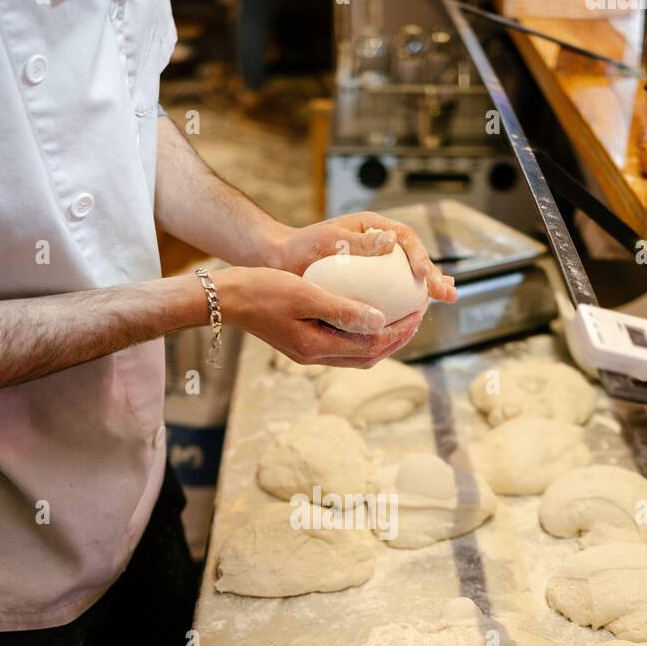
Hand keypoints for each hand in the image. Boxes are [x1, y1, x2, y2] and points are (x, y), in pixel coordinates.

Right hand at [213, 266, 422, 367]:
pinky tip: (369, 317)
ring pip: (356, 355)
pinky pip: (342, 346)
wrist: (228, 298)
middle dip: (396, 339)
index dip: (399, 331)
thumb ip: (342, 309)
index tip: (418, 312)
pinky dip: (361, 335)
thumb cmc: (263, 289)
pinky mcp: (303, 344)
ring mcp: (308, 353)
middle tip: (416, 316)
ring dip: (381, 339)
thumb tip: (380, 321)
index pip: (371, 346)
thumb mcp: (305, 294)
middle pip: (368, 356)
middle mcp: (314, 356)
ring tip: (400, 318)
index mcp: (316, 347)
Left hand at [271, 213, 457, 303]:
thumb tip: (393, 241)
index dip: (419, 256)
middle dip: (434, 276)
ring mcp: (377, 266)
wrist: (282, 262)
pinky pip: (393, 295)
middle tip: (450, 294)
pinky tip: (415, 318)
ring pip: (408, 278)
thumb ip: (359, 243)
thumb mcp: (329, 241)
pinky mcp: (370, 285)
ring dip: (427, 289)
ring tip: (448, 298)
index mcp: (373, 228)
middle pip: (414, 259)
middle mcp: (380, 245)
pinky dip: (406, 304)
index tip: (423, 274)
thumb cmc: (302, 248)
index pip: (406, 239)